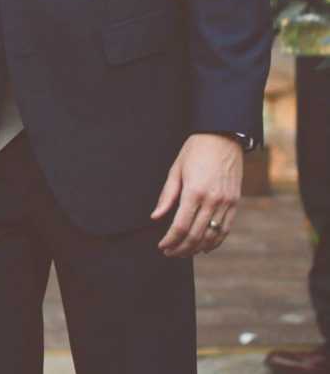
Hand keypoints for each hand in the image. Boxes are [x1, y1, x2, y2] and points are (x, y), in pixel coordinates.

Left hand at [151, 133, 242, 256]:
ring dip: (197, 249)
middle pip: (196, 236)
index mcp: (194, 192)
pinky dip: (215, 242)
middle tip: (169, 253)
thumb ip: (167, 196)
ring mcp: (226, 204)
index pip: (180, 226)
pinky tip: (204, 247)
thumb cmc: (195, 151)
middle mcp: (212, 201)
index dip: (170, 240)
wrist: (223, 138)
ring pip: (212, 237)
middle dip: (181, 249)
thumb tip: (155, 217)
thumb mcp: (176, 169)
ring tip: (184, 252)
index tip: (161, 246)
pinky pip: (225, 230)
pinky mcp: (235, 203)